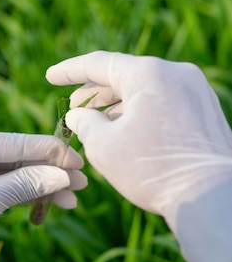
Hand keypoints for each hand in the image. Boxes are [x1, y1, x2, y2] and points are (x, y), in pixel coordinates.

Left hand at [0, 130, 85, 261]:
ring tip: (71, 200)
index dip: (52, 153)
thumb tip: (63, 176)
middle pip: (20, 157)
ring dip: (42, 185)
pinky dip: (27, 195)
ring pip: (16, 173)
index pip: (18, 143)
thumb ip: (25, 185)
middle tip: (82, 185)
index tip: (80, 164)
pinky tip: (49, 202)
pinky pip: (6, 186)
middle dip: (51, 171)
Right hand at [46, 51, 231, 219]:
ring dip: (118, 105)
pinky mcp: (206, 111)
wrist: (211, 198)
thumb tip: (78, 115)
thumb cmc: (153, 170)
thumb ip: (84, 123)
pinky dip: (142, 113)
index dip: (70, 71)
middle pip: (125, 76)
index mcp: (149, 74)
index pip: (99, 64)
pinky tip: (127, 133)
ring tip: (97, 125)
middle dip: (96, 93)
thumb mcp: (104, 146)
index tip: (50, 76)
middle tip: (74, 109)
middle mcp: (176, 74)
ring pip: (146, 90)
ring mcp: (196, 91)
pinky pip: (165, 102)